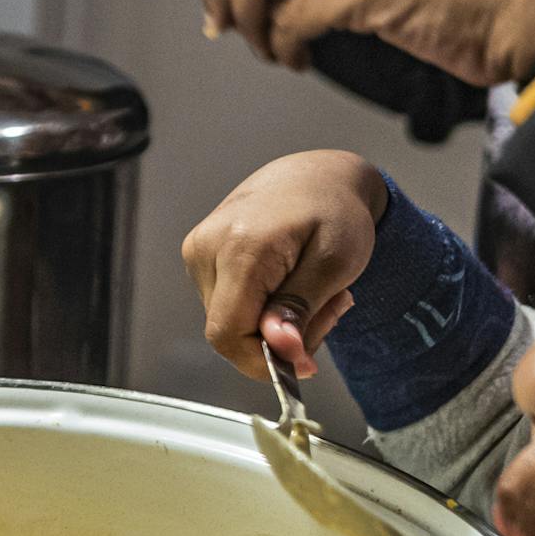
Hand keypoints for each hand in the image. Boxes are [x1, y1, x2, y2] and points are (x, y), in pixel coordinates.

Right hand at [182, 150, 388, 381]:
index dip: (265, 360)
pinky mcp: (200, 256)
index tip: (308, 358)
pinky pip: (227, 306)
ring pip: (229, 323)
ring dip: (274, 325)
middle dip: (280, 339)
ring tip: (312, 292)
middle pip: (230, 333)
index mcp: (240, 247)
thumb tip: (279, 350)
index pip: (228, 335)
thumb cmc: (334, 210)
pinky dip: (262, 310)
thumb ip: (301, 307)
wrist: (316, 175)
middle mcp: (207, 248)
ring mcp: (198, 251)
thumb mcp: (336, 261)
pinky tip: (289, 285)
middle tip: (328, 310)